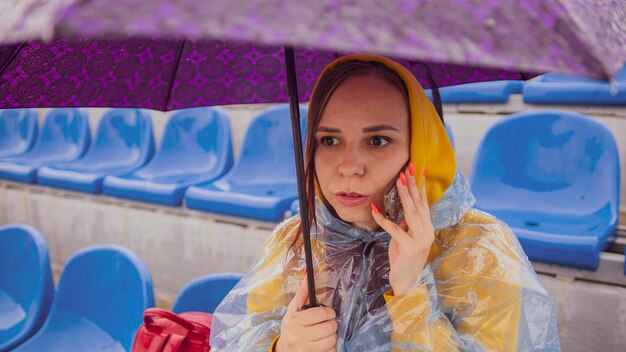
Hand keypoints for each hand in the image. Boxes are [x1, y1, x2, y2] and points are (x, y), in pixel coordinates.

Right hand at [275, 273, 337, 351]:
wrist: (284, 351)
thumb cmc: (291, 329)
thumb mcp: (293, 310)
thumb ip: (302, 293)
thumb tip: (307, 274)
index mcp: (294, 321)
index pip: (321, 313)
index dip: (329, 312)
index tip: (328, 313)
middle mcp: (298, 335)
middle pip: (330, 327)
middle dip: (332, 324)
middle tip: (327, 324)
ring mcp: (305, 349)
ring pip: (332, 340)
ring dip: (332, 337)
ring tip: (325, 335)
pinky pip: (332, 351)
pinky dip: (331, 348)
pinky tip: (323, 344)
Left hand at [371, 162, 433, 296]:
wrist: (407, 281)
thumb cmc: (405, 258)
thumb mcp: (406, 237)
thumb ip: (407, 224)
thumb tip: (403, 210)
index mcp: (427, 227)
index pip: (424, 202)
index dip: (421, 185)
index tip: (420, 169)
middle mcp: (427, 231)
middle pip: (419, 203)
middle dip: (413, 184)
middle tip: (408, 167)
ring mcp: (420, 239)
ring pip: (411, 212)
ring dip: (404, 195)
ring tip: (398, 180)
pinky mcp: (409, 248)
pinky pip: (394, 230)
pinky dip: (384, 219)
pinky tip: (375, 210)